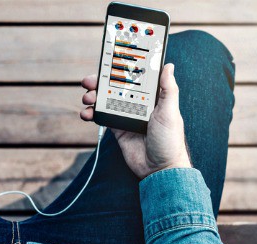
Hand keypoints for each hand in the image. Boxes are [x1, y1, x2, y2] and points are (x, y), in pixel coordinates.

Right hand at [80, 63, 190, 178]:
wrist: (160, 169)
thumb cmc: (170, 140)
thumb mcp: (170, 112)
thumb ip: (168, 89)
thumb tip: (168, 66)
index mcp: (151, 97)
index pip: (134, 78)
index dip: (120, 69)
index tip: (108, 62)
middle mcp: (138, 104)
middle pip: (115, 88)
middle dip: (100, 83)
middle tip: (89, 81)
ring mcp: (126, 116)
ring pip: (106, 101)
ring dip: (94, 97)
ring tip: (87, 98)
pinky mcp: (118, 129)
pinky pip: (102, 118)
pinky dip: (92, 114)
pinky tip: (86, 113)